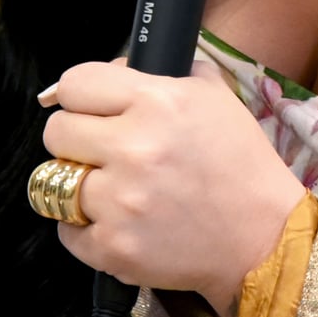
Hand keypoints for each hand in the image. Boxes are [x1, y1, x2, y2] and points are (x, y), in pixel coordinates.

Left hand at [41, 57, 308, 316]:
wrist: (263, 236)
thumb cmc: (239, 163)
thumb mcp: (214, 96)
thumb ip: (164, 73)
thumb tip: (116, 68)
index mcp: (156, 102)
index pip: (74, 83)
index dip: (80, 95)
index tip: (89, 108)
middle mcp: (133, 148)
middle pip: (55, 132)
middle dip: (75, 138)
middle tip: (101, 149)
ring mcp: (120, 202)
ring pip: (54, 182)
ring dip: (78, 183)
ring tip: (108, 187)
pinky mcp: (113, 248)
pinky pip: (66, 231)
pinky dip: (84, 227)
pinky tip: (116, 220)